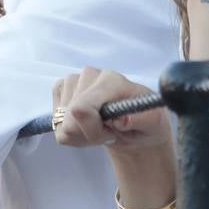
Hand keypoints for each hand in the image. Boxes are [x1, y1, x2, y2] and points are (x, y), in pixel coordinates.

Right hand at [52, 68, 168, 154]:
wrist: (135, 125)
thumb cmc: (145, 122)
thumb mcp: (153, 123)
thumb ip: (140, 119)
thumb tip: (120, 120)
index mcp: (112, 80)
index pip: (81, 108)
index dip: (90, 129)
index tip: (109, 134)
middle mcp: (90, 75)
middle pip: (68, 118)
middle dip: (87, 134)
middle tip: (108, 132)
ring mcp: (74, 81)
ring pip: (60, 120)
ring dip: (79, 133)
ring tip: (99, 129)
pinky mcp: (63, 89)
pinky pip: (55, 120)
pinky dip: (69, 132)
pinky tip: (86, 126)